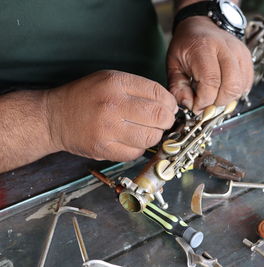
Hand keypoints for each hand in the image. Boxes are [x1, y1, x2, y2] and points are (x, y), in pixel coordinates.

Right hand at [46, 70, 177, 161]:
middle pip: (159, 116)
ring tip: (145, 131)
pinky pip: (135, 153)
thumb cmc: (85, 97)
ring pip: (150, 138)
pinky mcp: (103, 148)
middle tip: (162, 122)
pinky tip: (131, 141)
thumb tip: (168, 105)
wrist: (54, 117)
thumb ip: (139, 88)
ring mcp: (108, 129)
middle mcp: (113, 105)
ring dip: (154, 136)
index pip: (159, 93)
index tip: (169, 108)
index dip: (170, 103)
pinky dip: (138, 149)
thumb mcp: (110, 79)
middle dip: (167, 121)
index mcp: (116, 83)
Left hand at [167, 16, 253, 112]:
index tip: (196, 106)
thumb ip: (178, 88)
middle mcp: (226, 48)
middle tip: (207, 104)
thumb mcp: (173, 65)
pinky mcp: (247, 58)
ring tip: (214, 95)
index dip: (204, 101)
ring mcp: (239, 52)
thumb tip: (190, 106)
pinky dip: (236, 93)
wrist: (201, 27)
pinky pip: (247, 84)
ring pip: (240, 87)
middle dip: (218, 103)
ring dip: (227, 99)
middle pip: (231, 87)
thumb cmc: (186, 46)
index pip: (211, 83)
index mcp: (204, 48)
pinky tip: (223, 89)